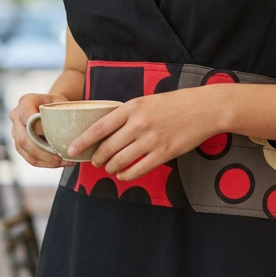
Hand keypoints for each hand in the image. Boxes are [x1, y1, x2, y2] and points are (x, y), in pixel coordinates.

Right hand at [10, 91, 71, 167]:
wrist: (51, 108)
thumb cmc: (57, 104)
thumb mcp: (61, 102)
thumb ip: (60, 112)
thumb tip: (64, 131)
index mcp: (25, 101)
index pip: (26, 116)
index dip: (39, 128)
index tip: (55, 135)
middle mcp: (16, 116)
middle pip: (24, 139)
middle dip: (44, 151)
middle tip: (62, 157)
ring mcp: (15, 132)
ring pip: (27, 151)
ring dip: (46, 160)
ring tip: (63, 162)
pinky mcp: (19, 145)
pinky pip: (30, 158)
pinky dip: (45, 163)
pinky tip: (58, 163)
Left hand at [67, 87, 224, 180]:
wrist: (204, 108)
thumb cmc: (174, 104)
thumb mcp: (146, 101)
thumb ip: (126, 115)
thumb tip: (105, 132)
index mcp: (132, 107)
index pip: (99, 127)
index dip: (82, 141)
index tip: (71, 149)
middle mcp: (139, 124)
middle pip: (107, 148)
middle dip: (96, 158)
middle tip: (94, 161)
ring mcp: (152, 139)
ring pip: (120, 161)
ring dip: (110, 168)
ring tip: (109, 168)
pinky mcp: (164, 153)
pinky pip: (138, 169)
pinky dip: (126, 175)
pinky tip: (123, 174)